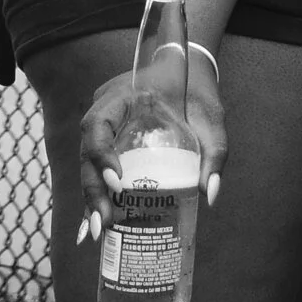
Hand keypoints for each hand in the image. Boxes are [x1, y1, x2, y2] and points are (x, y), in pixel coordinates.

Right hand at [75, 58, 225, 245]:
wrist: (187, 70)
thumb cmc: (197, 91)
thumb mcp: (211, 115)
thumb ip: (214, 150)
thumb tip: (209, 195)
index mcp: (123, 96)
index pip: (98, 124)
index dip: (101, 154)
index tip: (118, 182)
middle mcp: (104, 111)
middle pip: (87, 153)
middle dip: (93, 191)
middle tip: (105, 223)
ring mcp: (103, 126)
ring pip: (87, 165)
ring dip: (92, 198)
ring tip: (102, 230)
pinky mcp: (107, 141)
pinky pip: (96, 168)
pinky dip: (98, 194)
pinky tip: (98, 222)